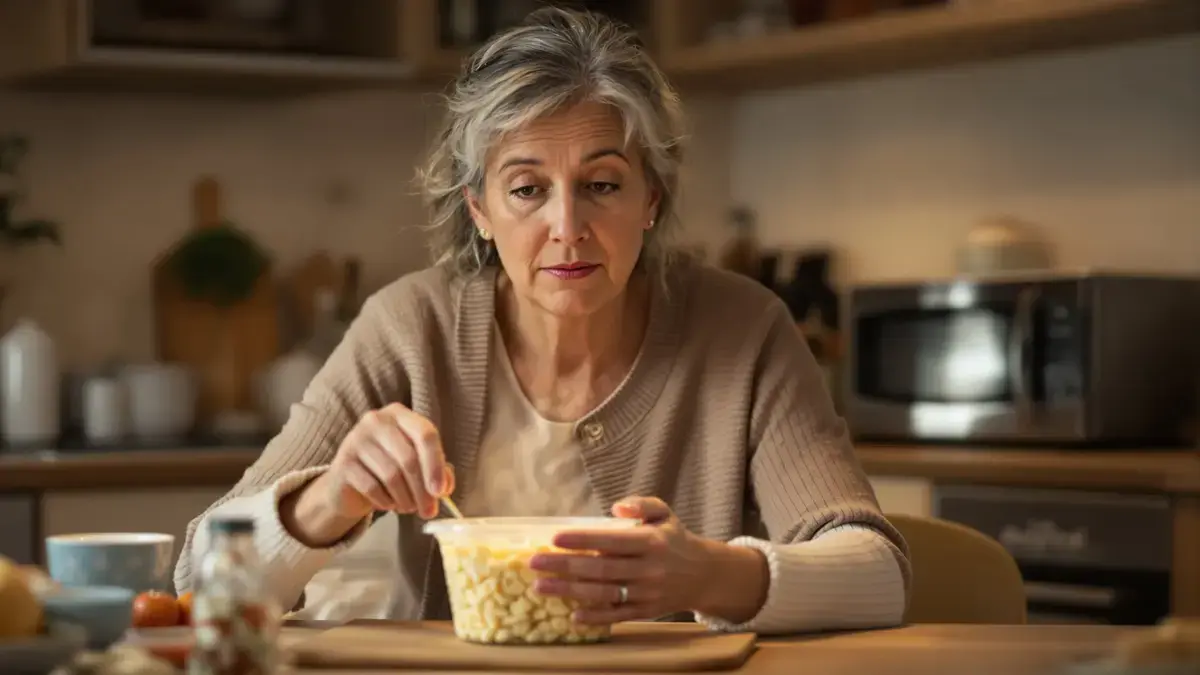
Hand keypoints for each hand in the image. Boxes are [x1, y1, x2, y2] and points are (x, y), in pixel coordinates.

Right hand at [317, 403, 454, 520]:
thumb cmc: (389, 470)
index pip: (425, 434)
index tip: (441, 492)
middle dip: (422, 490)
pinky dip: (386, 502)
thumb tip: (444, 487)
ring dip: (405, 499)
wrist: (348, 484)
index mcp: (399, 414)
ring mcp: (356, 439)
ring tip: (409, 507)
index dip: (436, 464)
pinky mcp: (343, 462)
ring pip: (391, 475)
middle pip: (409, 458)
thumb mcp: (417, 466)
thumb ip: (437, 472)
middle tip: (428, 511)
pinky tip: (389, 505)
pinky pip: (372, 487)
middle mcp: (376, 420)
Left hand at [528, 497, 748, 624]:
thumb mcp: (665, 513)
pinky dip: (594, 617)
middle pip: (601, 569)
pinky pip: (617, 615)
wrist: (705, 575)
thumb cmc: (675, 540)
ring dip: (569, 591)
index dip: (583, 540)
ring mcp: (647, 593)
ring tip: (541, 587)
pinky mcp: (646, 611)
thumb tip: (616, 507)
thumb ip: (642, 504)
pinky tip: (572, 615)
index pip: (611, 540)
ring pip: (603, 593)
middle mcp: (648, 569)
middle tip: (535, 563)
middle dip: (564, 566)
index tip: (555, 539)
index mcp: (651, 542)